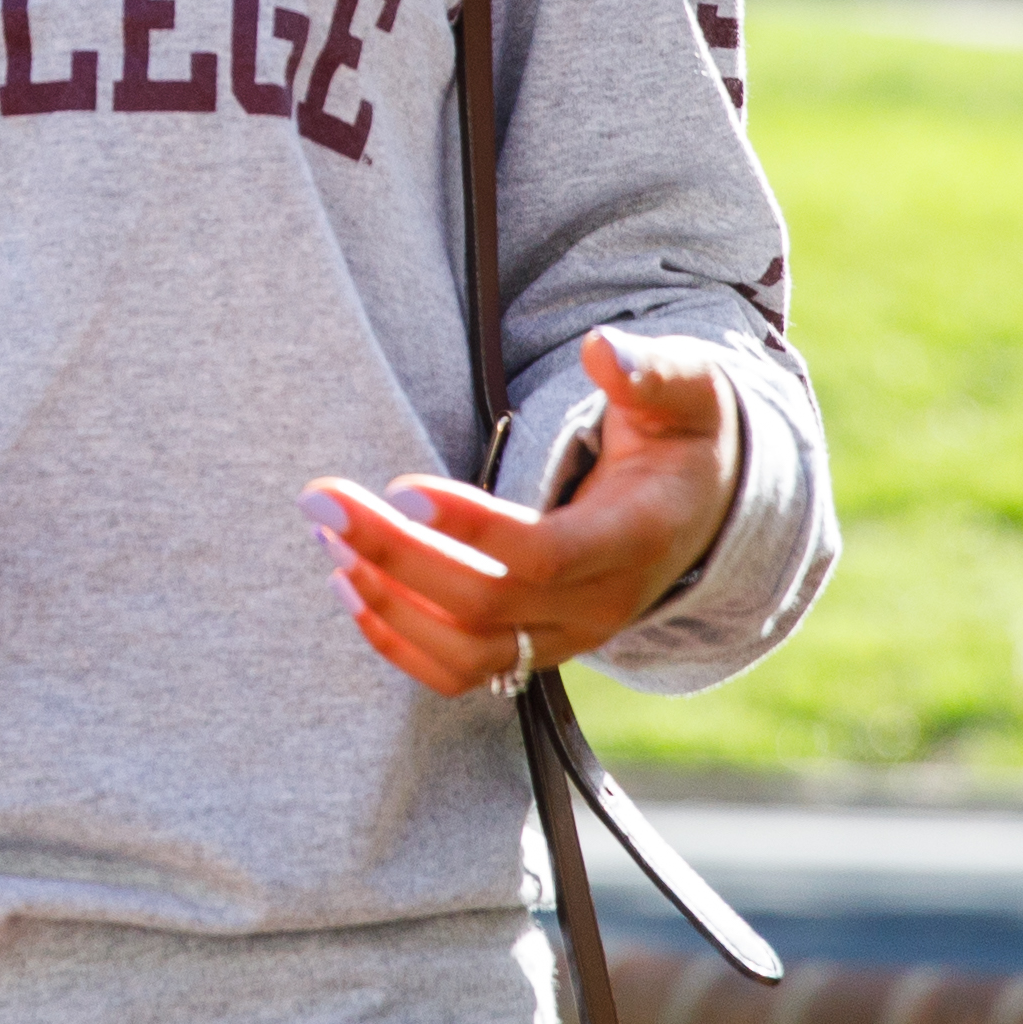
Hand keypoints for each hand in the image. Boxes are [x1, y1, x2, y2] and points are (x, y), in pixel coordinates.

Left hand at [308, 330, 739, 693]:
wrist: (700, 510)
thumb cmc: (680, 436)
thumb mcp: (685, 390)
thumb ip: (649, 372)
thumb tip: (603, 350)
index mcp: (635, 538)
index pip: (545, 554)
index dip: (470, 529)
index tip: (401, 487)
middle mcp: (600, 605)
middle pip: (486, 606)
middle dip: (395, 557)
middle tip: (322, 502)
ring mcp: (566, 639)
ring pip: (466, 655)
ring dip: (387, 603)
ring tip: (330, 540)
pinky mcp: (534, 651)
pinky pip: (460, 673)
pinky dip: (397, 641)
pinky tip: (349, 585)